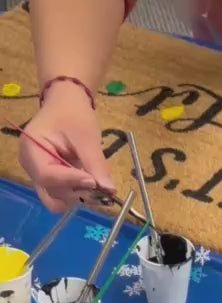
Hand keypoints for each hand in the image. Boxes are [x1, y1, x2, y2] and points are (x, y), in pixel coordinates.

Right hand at [19, 81, 114, 211]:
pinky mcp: (49, 181)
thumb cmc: (73, 113)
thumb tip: (109, 190)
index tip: (94, 180)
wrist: (66, 103)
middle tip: (96, 181)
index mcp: (31, 149)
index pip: (48, 176)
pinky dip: (77, 193)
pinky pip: (62, 195)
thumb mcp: (86, 136)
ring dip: (78, 195)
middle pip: (51, 193)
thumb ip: (95, 164)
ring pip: (57, 199)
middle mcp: (30, 166)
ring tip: (92, 178)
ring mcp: (38, 175)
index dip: (72, 182)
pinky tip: (88, 180)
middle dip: (76, 192)